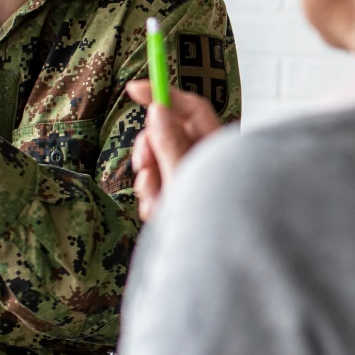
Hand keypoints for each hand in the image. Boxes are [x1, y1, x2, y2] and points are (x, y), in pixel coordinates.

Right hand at [125, 81, 222, 221]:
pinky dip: (152, 198)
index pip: (191, 108)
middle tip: (144, 165)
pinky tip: (158, 214)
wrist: (220, 266)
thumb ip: (171, 143)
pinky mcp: (183, 200)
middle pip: (169, 133)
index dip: (164, 94)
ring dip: (149, 180)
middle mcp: (207, 161)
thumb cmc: (217, 224)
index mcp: (218, 148)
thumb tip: (159, 110)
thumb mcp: (186, 177)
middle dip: (149, 148)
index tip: (133, 89)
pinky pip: (158, 188)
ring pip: (159, 163)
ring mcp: (195, 181)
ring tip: (156, 201)